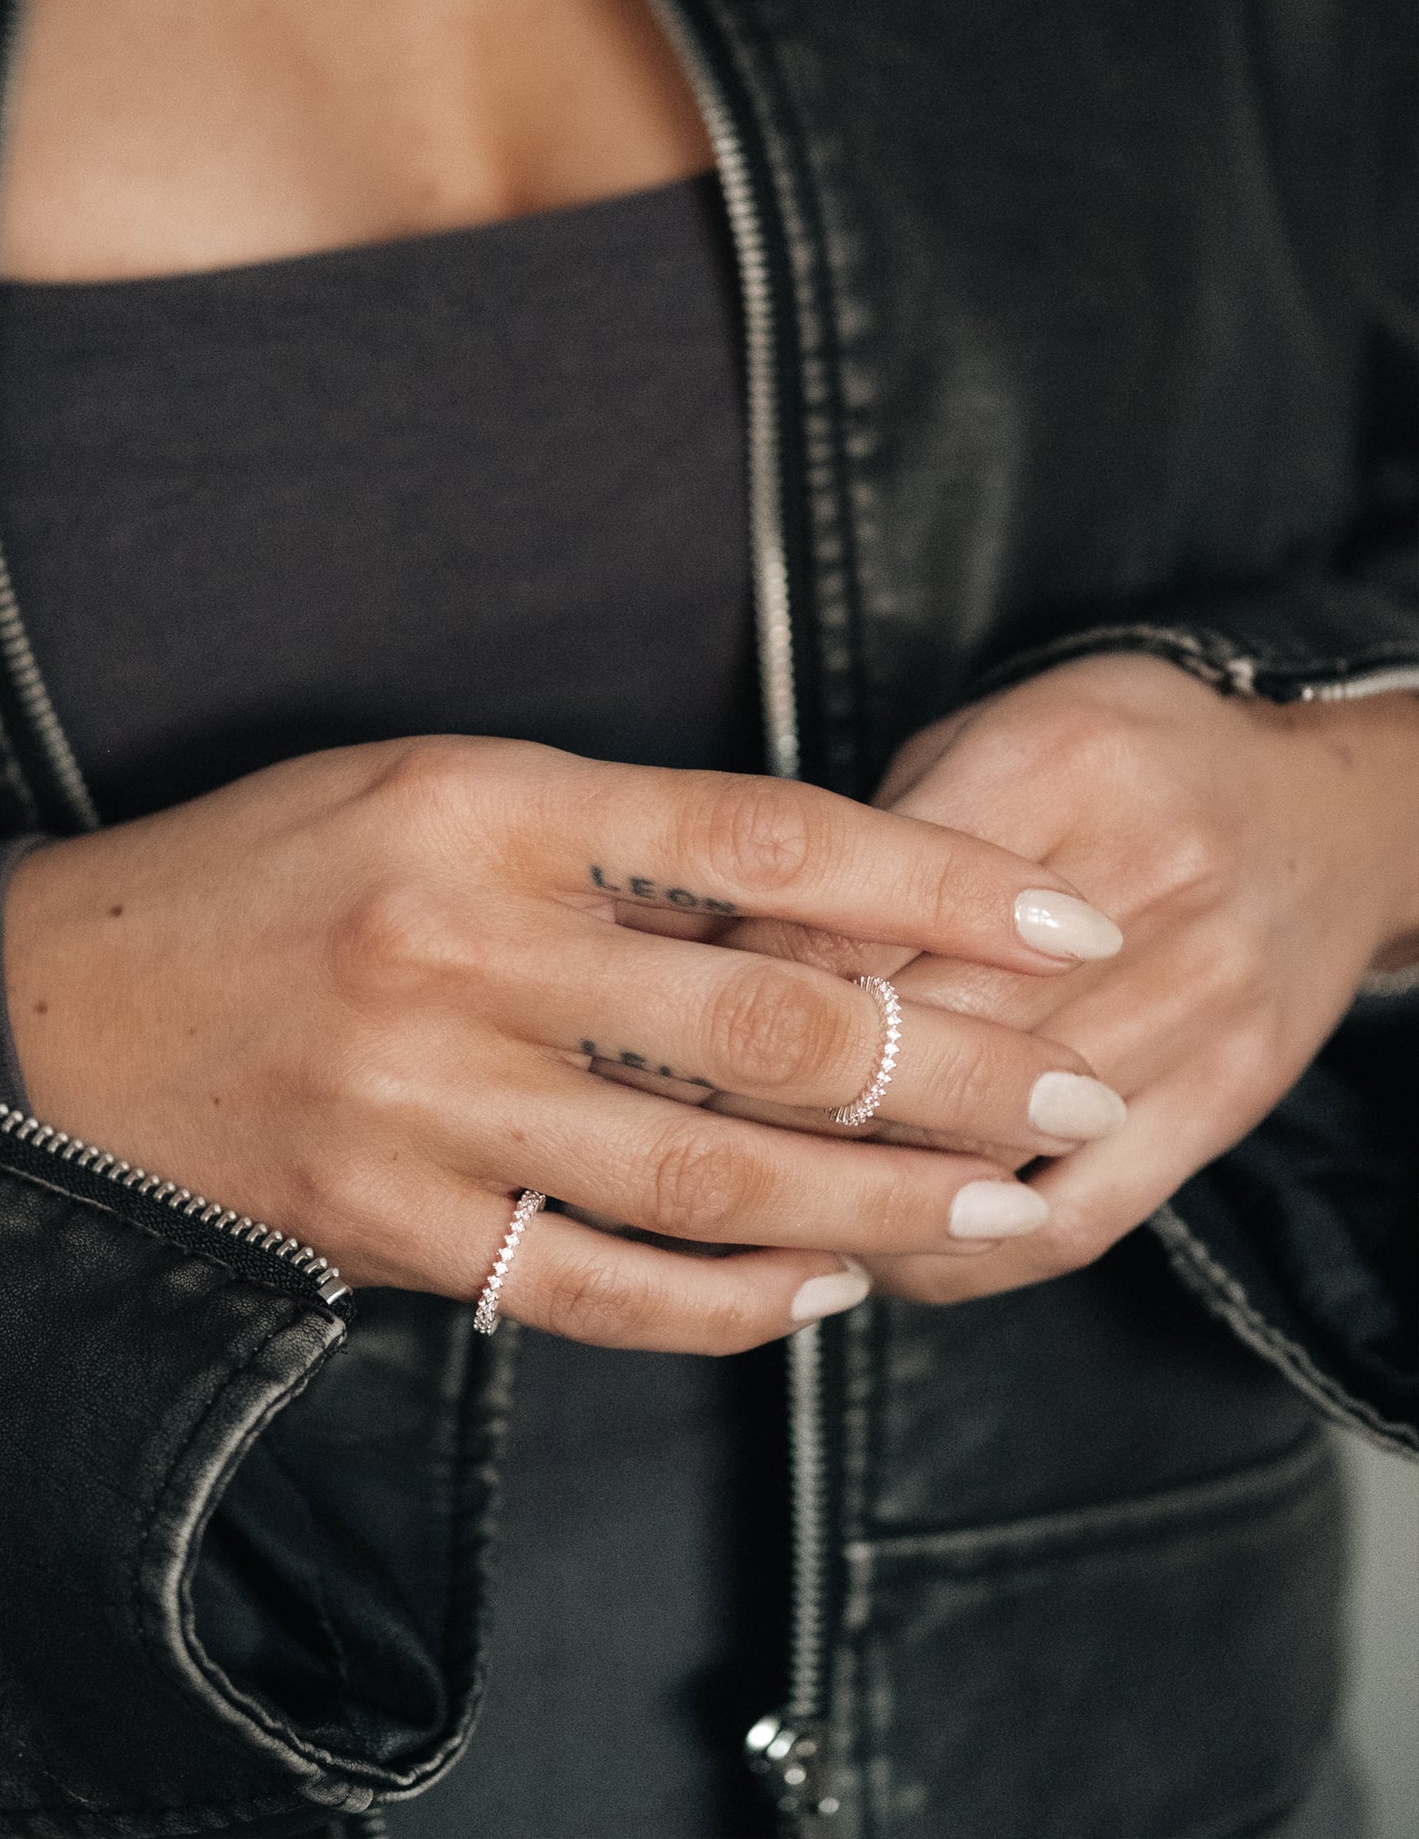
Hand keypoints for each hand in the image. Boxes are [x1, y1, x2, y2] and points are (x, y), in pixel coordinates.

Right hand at [4, 735, 1121, 1349]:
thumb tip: (822, 910)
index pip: (766, 837)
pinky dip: (727, 1305)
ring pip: (707, 1178)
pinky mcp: (386, 1230)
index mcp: (488, 803)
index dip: (937, 881)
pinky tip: (823, 1292)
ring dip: (880, 1205)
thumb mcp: (438, 788)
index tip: (1061, 921)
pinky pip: (595, 1289)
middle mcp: (462, 949)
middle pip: (768, 1025)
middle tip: (1082, 1094)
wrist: (64, 1008)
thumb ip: (619, 837)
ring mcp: (421, 1106)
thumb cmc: (272, 872)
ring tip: (1001, 1211)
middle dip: (958, 1068)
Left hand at [715, 654, 1418, 1302]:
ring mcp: (1200, 1001)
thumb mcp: (994, 734)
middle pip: (915, 1034)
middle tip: (670, 1132)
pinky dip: (966, 1257)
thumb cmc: (1124, 764)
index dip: (741, 985)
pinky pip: (1079, 1216)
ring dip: (855, 1194)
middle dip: (775, 1098)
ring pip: (986, 1139)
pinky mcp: (1230, 1096)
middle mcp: (1141, 884)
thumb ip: (872, 840)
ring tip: (753, 1211)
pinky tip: (885, 1254)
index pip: (858, 907)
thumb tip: (719, 952)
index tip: (659, 1028)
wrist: (1333, 819)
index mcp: (1055, 764)